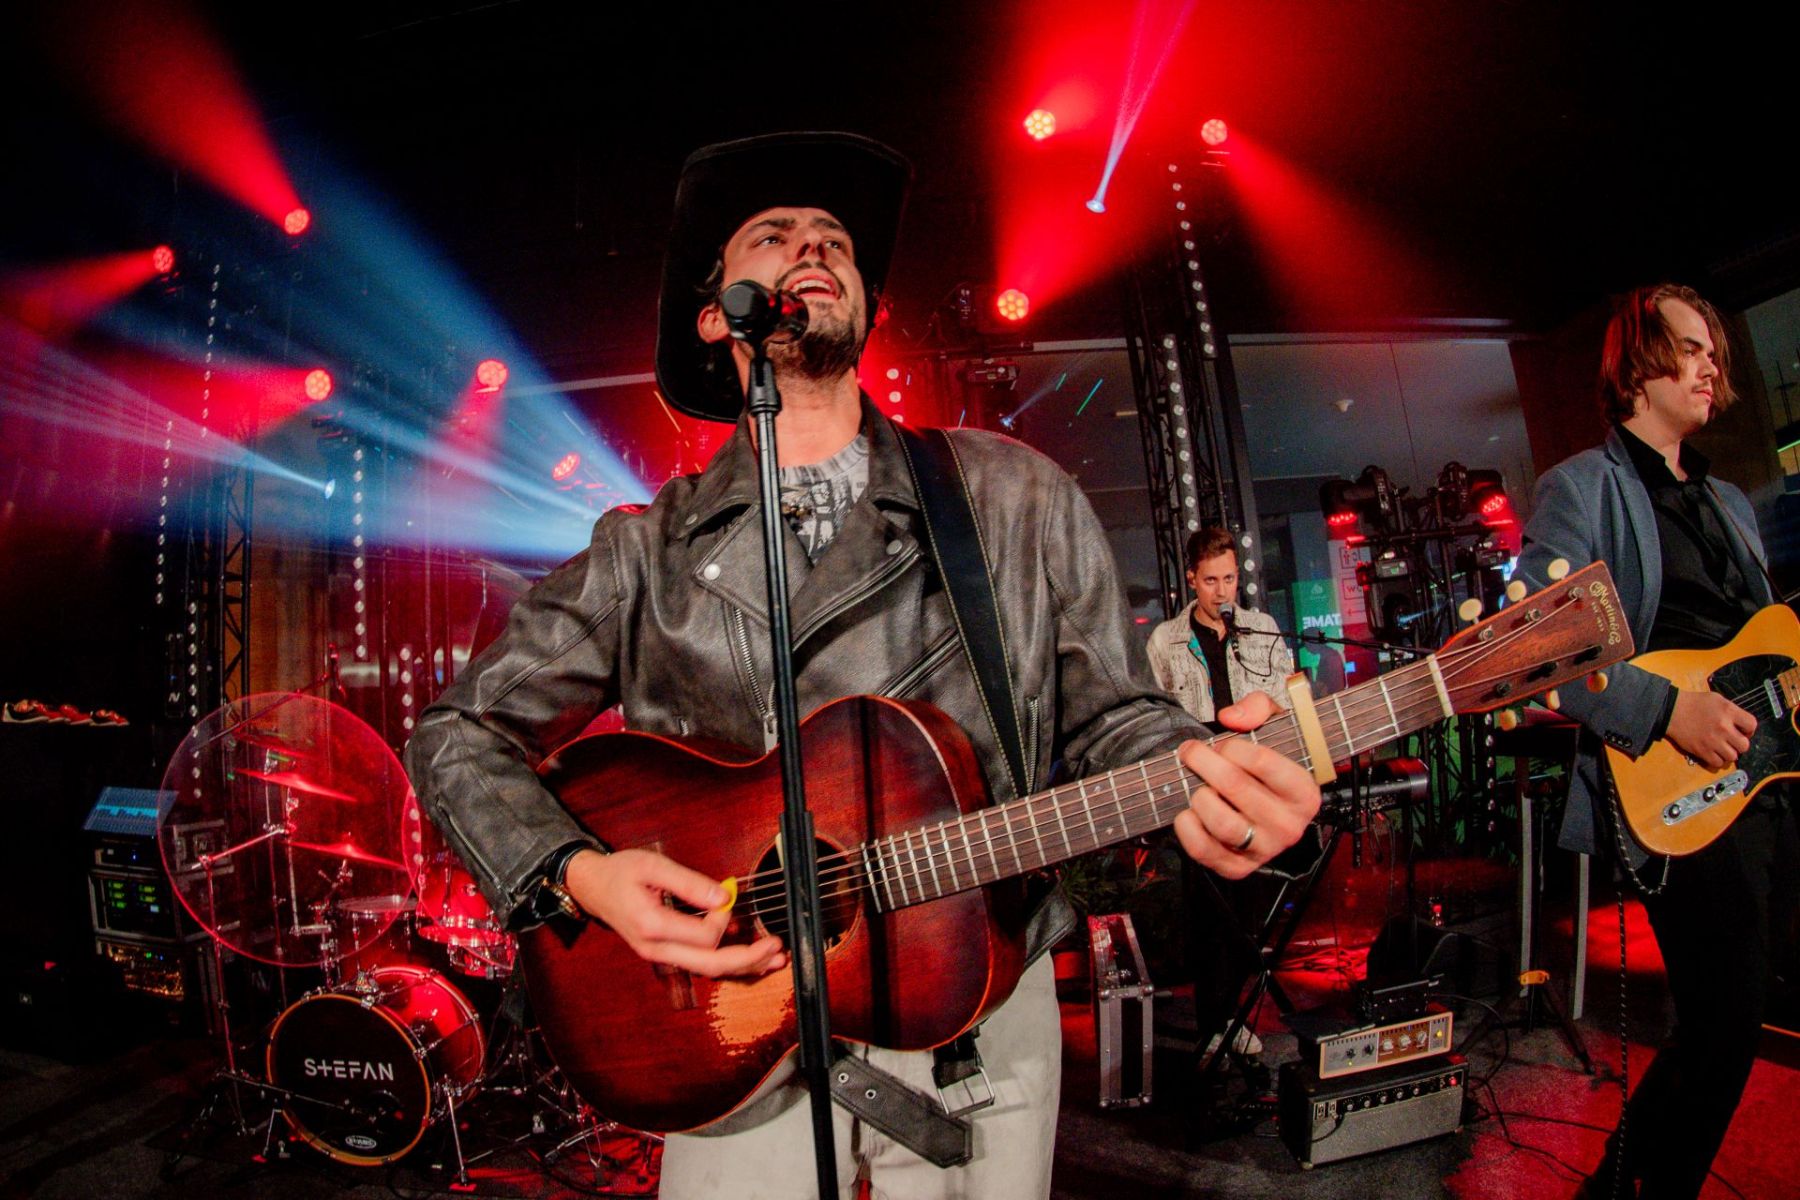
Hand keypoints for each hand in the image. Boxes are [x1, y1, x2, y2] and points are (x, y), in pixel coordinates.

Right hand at [562, 848, 786, 977]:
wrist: (593, 888)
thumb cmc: (620, 873)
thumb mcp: (653, 866)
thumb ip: (689, 882)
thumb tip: (724, 897)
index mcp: (652, 927)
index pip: (703, 937)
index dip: (724, 919)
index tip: (725, 896)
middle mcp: (657, 950)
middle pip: (710, 966)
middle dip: (747, 959)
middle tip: (777, 947)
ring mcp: (661, 957)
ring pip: (708, 971)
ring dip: (744, 966)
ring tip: (775, 958)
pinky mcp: (667, 955)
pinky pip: (701, 965)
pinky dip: (729, 964)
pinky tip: (751, 960)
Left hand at [1172, 691, 1321, 878]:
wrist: (1265, 803)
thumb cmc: (1268, 766)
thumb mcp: (1275, 726)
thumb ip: (1258, 708)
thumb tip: (1232, 718)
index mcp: (1304, 793)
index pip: (1263, 762)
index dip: (1232, 747)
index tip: (1222, 745)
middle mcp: (1289, 825)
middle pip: (1234, 786)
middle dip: (1203, 761)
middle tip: (1192, 753)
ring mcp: (1264, 849)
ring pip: (1220, 820)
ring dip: (1199, 795)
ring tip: (1199, 786)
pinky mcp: (1237, 867)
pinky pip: (1203, 849)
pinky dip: (1186, 826)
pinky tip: (1189, 811)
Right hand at [1664, 689, 1755, 770]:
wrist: (1671, 710)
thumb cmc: (1695, 703)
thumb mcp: (1717, 699)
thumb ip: (1732, 711)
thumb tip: (1741, 725)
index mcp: (1729, 711)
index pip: (1752, 725)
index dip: (1749, 730)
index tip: (1741, 730)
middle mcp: (1723, 727)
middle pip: (1744, 745)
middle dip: (1739, 744)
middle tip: (1731, 741)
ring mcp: (1713, 741)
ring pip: (1733, 756)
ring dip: (1728, 753)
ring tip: (1721, 747)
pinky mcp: (1702, 751)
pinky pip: (1718, 763)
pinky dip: (1717, 760)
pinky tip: (1713, 753)